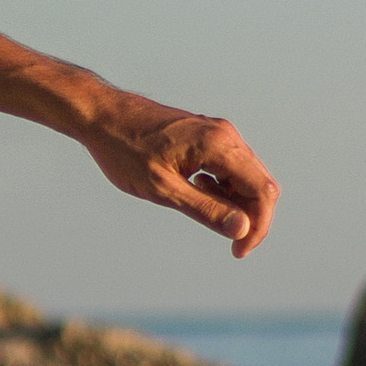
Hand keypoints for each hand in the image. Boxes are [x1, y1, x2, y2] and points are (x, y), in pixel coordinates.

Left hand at [77, 102, 278, 258]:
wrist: (102, 115)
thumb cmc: (125, 150)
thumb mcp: (163, 189)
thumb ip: (205, 209)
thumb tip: (242, 229)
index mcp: (218, 145)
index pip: (263, 191)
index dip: (258, 226)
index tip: (238, 250)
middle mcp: (225, 135)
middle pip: (260, 184)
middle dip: (250, 217)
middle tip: (227, 242)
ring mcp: (217, 132)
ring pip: (246, 176)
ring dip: (235, 202)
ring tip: (199, 207)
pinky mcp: (207, 135)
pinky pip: (230, 166)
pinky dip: (223, 187)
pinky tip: (195, 189)